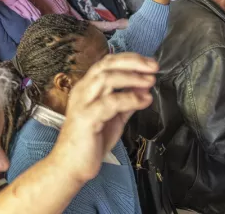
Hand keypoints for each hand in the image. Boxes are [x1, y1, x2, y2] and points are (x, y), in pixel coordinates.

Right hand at [56, 53, 157, 183]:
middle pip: (106, 65)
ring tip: (150, 81)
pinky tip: (144, 100)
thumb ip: (127, 101)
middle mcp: (82, 90)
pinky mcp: (86, 117)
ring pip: (106, 79)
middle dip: (132, 62)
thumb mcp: (114, 117)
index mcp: (87, 87)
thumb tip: (145, 85)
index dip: (129, 59)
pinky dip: (130, 99)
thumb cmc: (90, 142)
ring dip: (132, 78)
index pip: (107, 63)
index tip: (149, 63)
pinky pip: (110, 102)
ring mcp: (83, 102)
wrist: (71, 165)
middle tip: (153, 67)